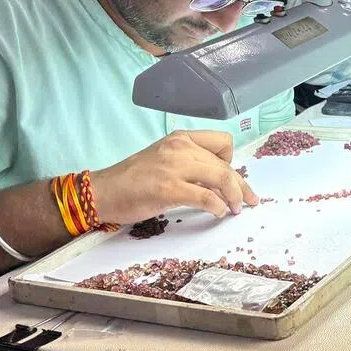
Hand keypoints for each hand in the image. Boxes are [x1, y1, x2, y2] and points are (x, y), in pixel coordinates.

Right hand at [92, 131, 258, 223]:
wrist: (101, 191)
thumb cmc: (132, 179)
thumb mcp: (165, 160)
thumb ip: (191, 164)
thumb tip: (219, 181)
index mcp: (181, 138)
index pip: (222, 143)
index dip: (232, 161)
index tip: (230, 177)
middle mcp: (180, 148)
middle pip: (226, 165)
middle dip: (241, 186)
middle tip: (249, 200)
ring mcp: (174, 167)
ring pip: (222, 178)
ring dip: (235, 196)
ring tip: (236, 209)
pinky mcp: (168, 189)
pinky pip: (206, 197)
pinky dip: (218, 206)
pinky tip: (219, 212)